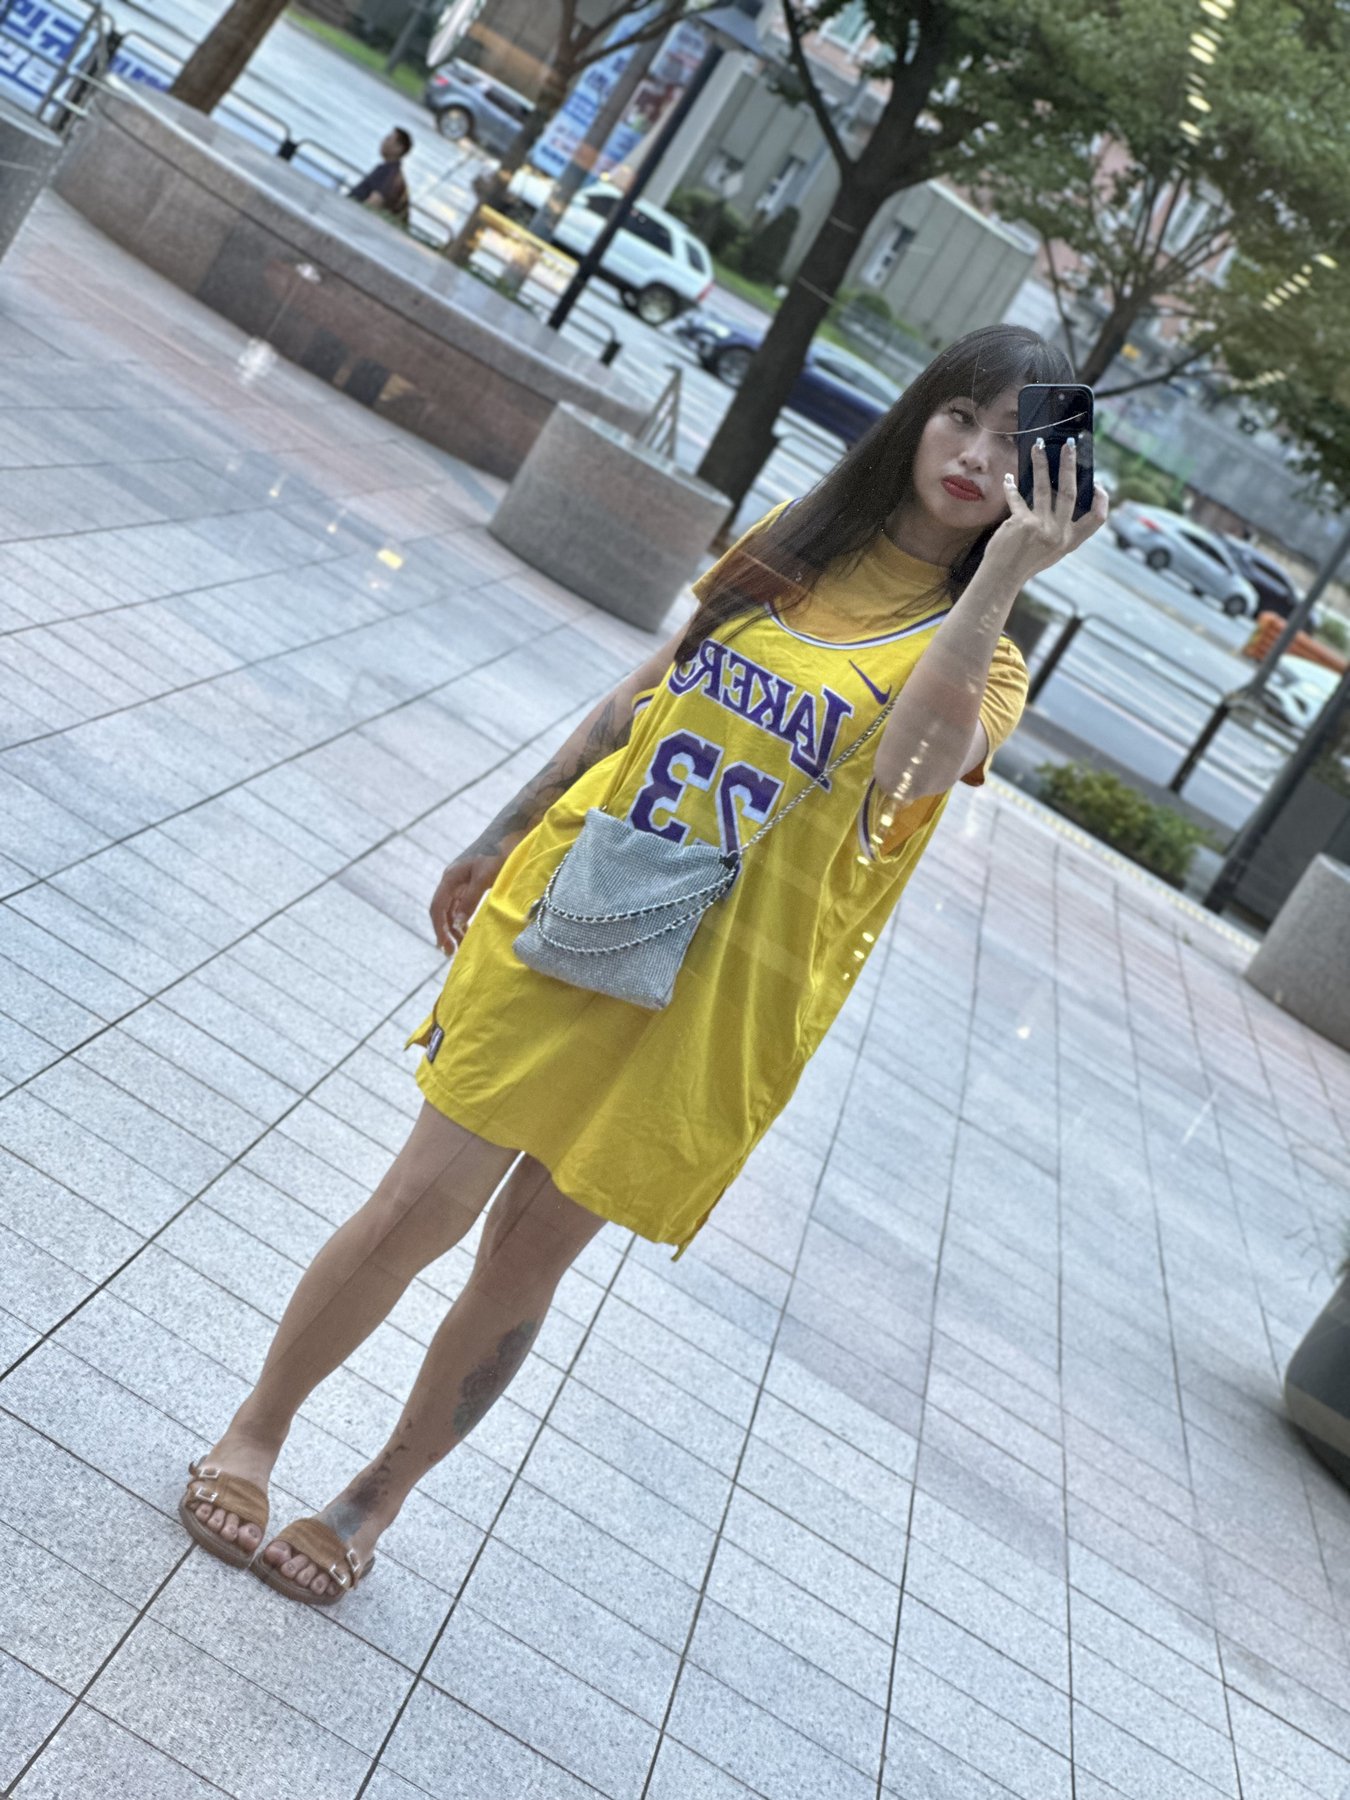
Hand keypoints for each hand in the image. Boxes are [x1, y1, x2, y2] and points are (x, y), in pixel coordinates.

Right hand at [429, 851, 504, 955]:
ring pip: (451, 909)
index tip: (444, 947)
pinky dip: (462, 919)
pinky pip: (461, 904)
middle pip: (441, 910)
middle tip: (450, 953)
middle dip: (444, 932)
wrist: (512, 830)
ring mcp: (461, 880)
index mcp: (451, 877)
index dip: (438, 929)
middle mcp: (452, 879)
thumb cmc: (500, 851)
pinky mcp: (472, 881)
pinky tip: (467, 930)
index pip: (437, 908)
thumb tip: (456, 923)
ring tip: (460, 946)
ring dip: (453, 927)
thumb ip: (470, 899)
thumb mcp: (485, 877)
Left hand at [989, 438, 1107, 580]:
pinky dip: (1011, 487)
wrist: (1002, 578)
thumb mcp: (1051, 550)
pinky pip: (1017, 498)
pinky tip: (1008, 479)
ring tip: (1038, 447)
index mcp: (1070, 541)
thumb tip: (1058, 492)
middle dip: (1070, 465)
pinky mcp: (1021, 523)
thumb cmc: (1025, 563)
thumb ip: (1059, 528)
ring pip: (1045, 487)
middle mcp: (1059, 534)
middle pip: (1070, 492)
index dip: (1102, 500)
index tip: (1097, 484)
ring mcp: (1041, 527)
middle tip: (1068, 445)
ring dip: (1041, 464)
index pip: (1097, 519)